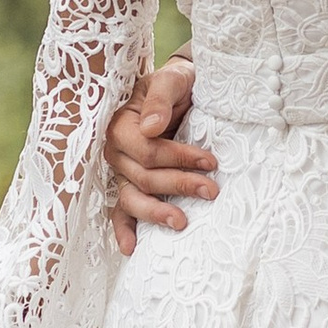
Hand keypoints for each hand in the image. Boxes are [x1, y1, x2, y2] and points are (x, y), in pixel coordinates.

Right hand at [104, 55, 216, 251]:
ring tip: (182, 223)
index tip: (211, 161)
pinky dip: (123, 229)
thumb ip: (161, 97)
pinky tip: (131, 248)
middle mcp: (115, 151)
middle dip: (179, 185)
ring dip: (156, 213)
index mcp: (120, 124)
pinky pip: (120, 209)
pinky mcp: (129, 183)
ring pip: (132, 198)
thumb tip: (151, 126)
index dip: (178, 158)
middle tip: (212, 191)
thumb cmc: (176, 84)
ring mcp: (121, 170)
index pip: (147, 151)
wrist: (180, 88)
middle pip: (143, 177)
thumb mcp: (172, 79)